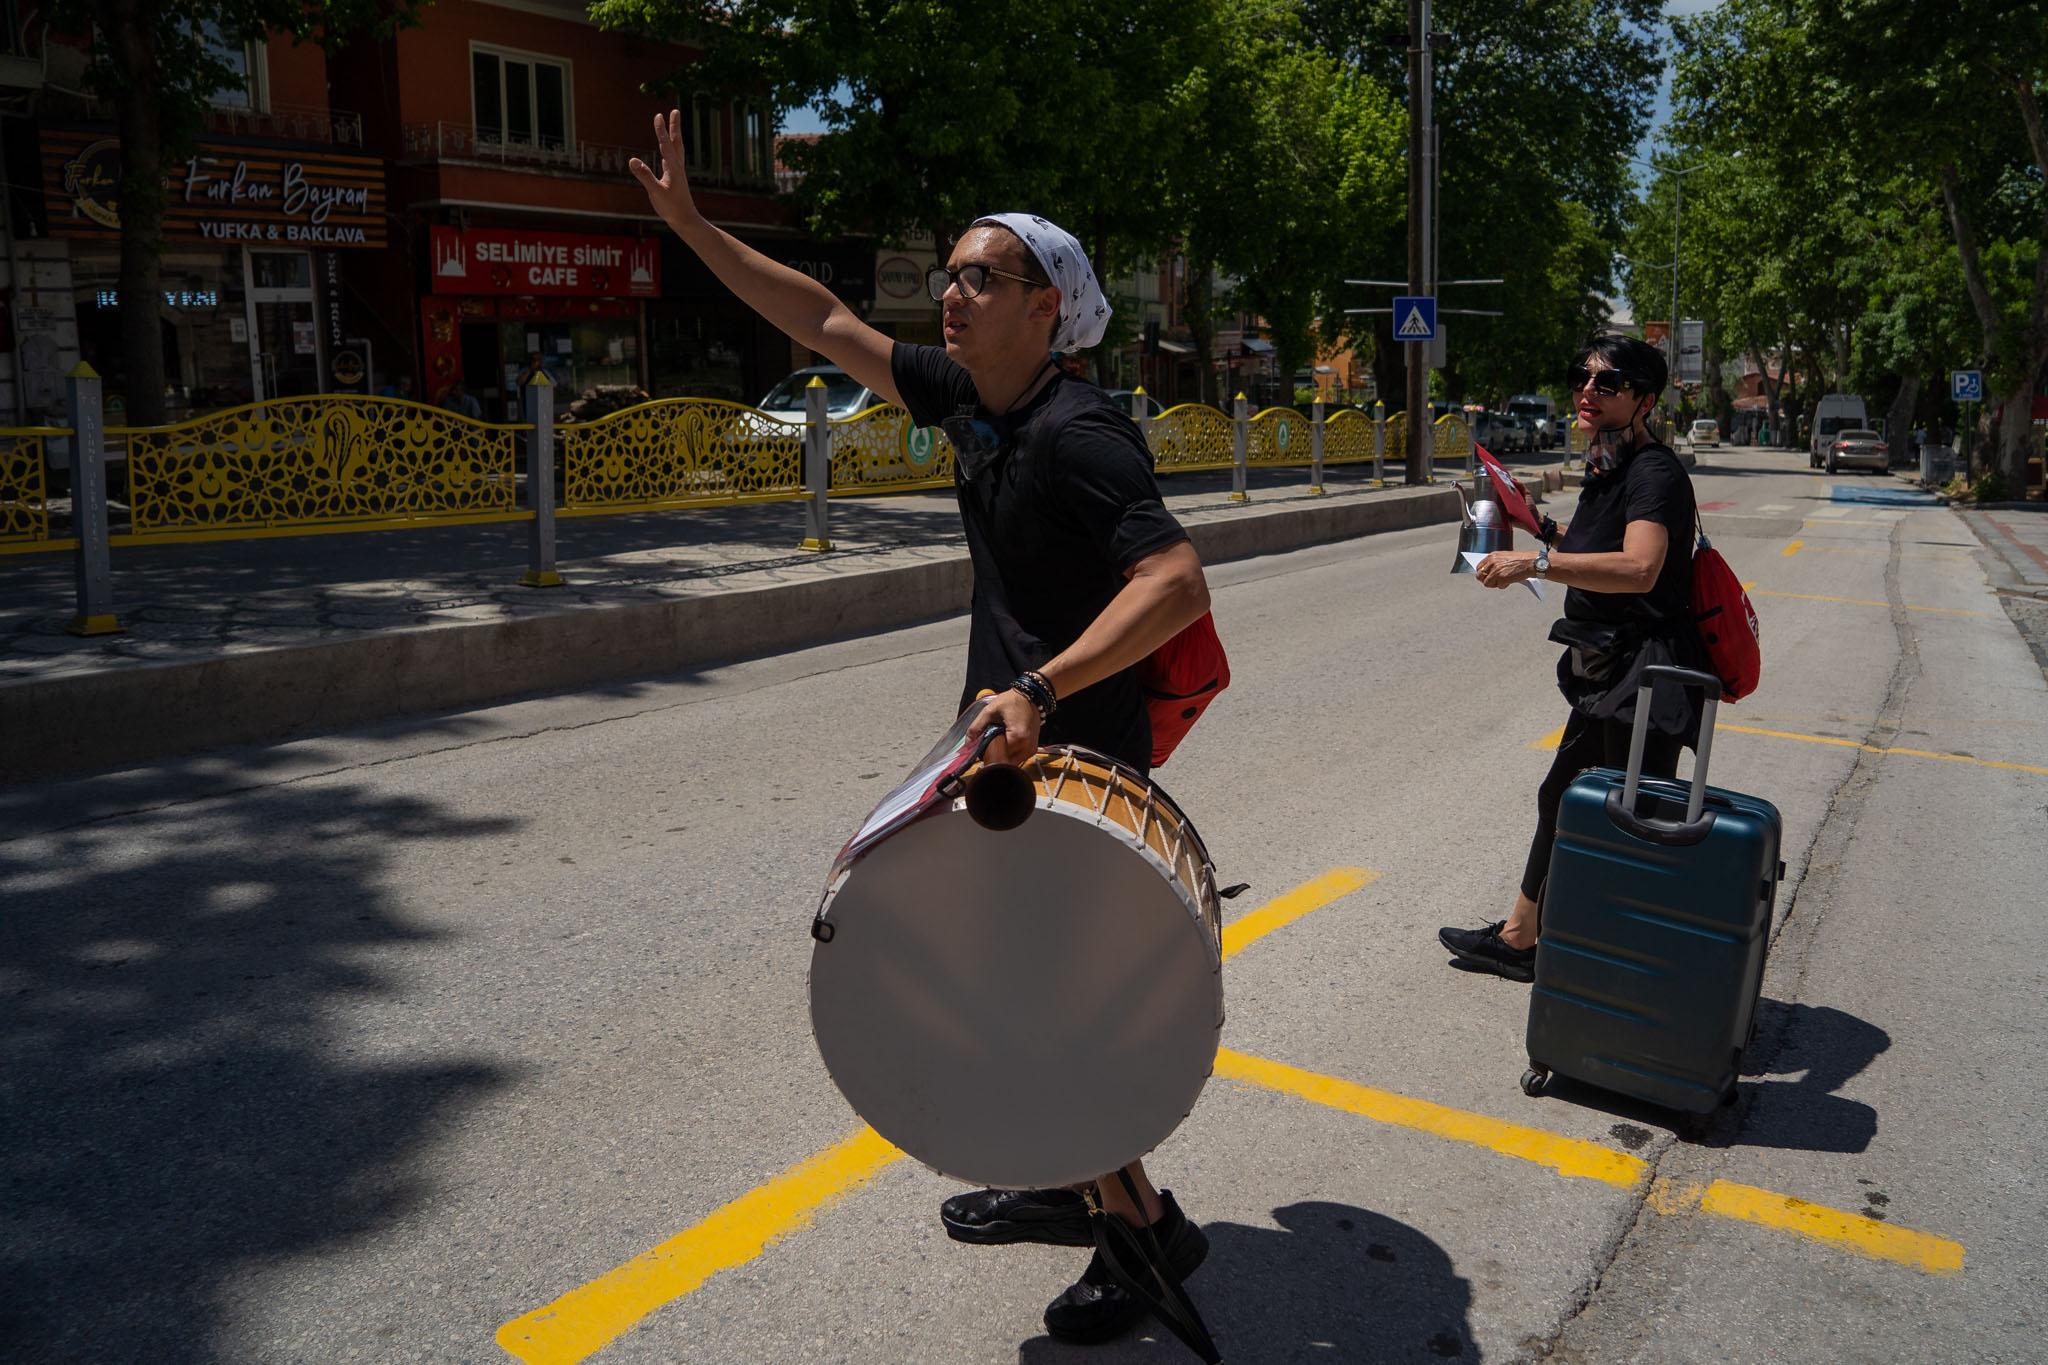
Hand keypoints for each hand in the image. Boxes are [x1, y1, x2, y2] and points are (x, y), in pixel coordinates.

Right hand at [627, 110, 699, 231]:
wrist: (686, 220)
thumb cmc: (672, 208)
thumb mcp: (656, 192)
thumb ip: (644, 176)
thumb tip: (632, 160)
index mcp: (673, 168)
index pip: (666, 145)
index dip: (661, 130)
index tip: (658, 115)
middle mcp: (678, 167)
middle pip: (676, 142)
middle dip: (674, 126)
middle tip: (675, 111)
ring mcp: (678, 172)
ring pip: (676, 149)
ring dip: (674, 135)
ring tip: (673, 125)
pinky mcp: (676, 178)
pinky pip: (673, 158)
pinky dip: (670, 149)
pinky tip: (666, 151)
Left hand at [967, 689, 1042, 764]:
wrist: (1030, 696)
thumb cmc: (1011, 701)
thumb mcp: (990, 711)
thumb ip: (977, 727)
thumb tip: (967, 742)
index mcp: (1018, 737)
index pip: (1000, 756)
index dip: (990, 754)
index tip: (984, 749)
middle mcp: (1027, 746)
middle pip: (1007, 761)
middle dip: (997, 756)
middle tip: (990, 745)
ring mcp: (1032, 748)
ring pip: (1014, 761)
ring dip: (1005, 755)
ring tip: (999, 742)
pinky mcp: (1033, 747)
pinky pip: (1020, 757)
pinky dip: (1012, 753)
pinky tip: (1007, 742)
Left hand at [1475, 550, 1538, 588]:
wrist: (1530, 562)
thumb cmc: (1520, 560)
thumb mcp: (1504, 557)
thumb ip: (1494, 563)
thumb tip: (1486, 572)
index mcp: (1492, 556)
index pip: (1479, 567)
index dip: (1482, 574)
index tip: (1486, 577)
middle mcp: (1492, 562)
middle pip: (1479, 576)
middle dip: (1486, 580)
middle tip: (1494, 582)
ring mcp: (1495, 570)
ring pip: (1486, 583)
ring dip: (1494, 584)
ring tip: (1503, 581)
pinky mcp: (1500, 577)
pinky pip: (1497, 586)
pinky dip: (1502, 586)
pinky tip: (1509, 581)